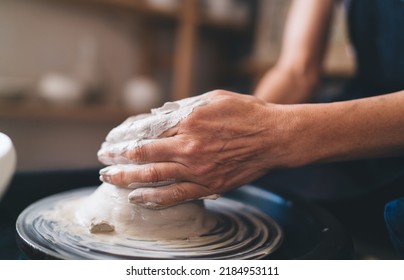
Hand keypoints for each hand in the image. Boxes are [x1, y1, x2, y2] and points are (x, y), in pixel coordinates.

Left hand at [98, 90, 293, 207]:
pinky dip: (153, 198)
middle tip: (102, 159)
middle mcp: (189, 146)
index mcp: (188, 120)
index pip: (144, 131)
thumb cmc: (247, 113)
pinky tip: (137, 198)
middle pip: (142, 155)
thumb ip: (182, 107)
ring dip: (126, 179)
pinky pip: (175, 195)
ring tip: (109, 179)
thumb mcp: (213, 98)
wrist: (275, 137)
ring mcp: (198, 169)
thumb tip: (156, 115)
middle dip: (117, 158)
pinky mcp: (208, 185)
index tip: (111, 141)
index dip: (123, 137)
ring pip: (153, 177)